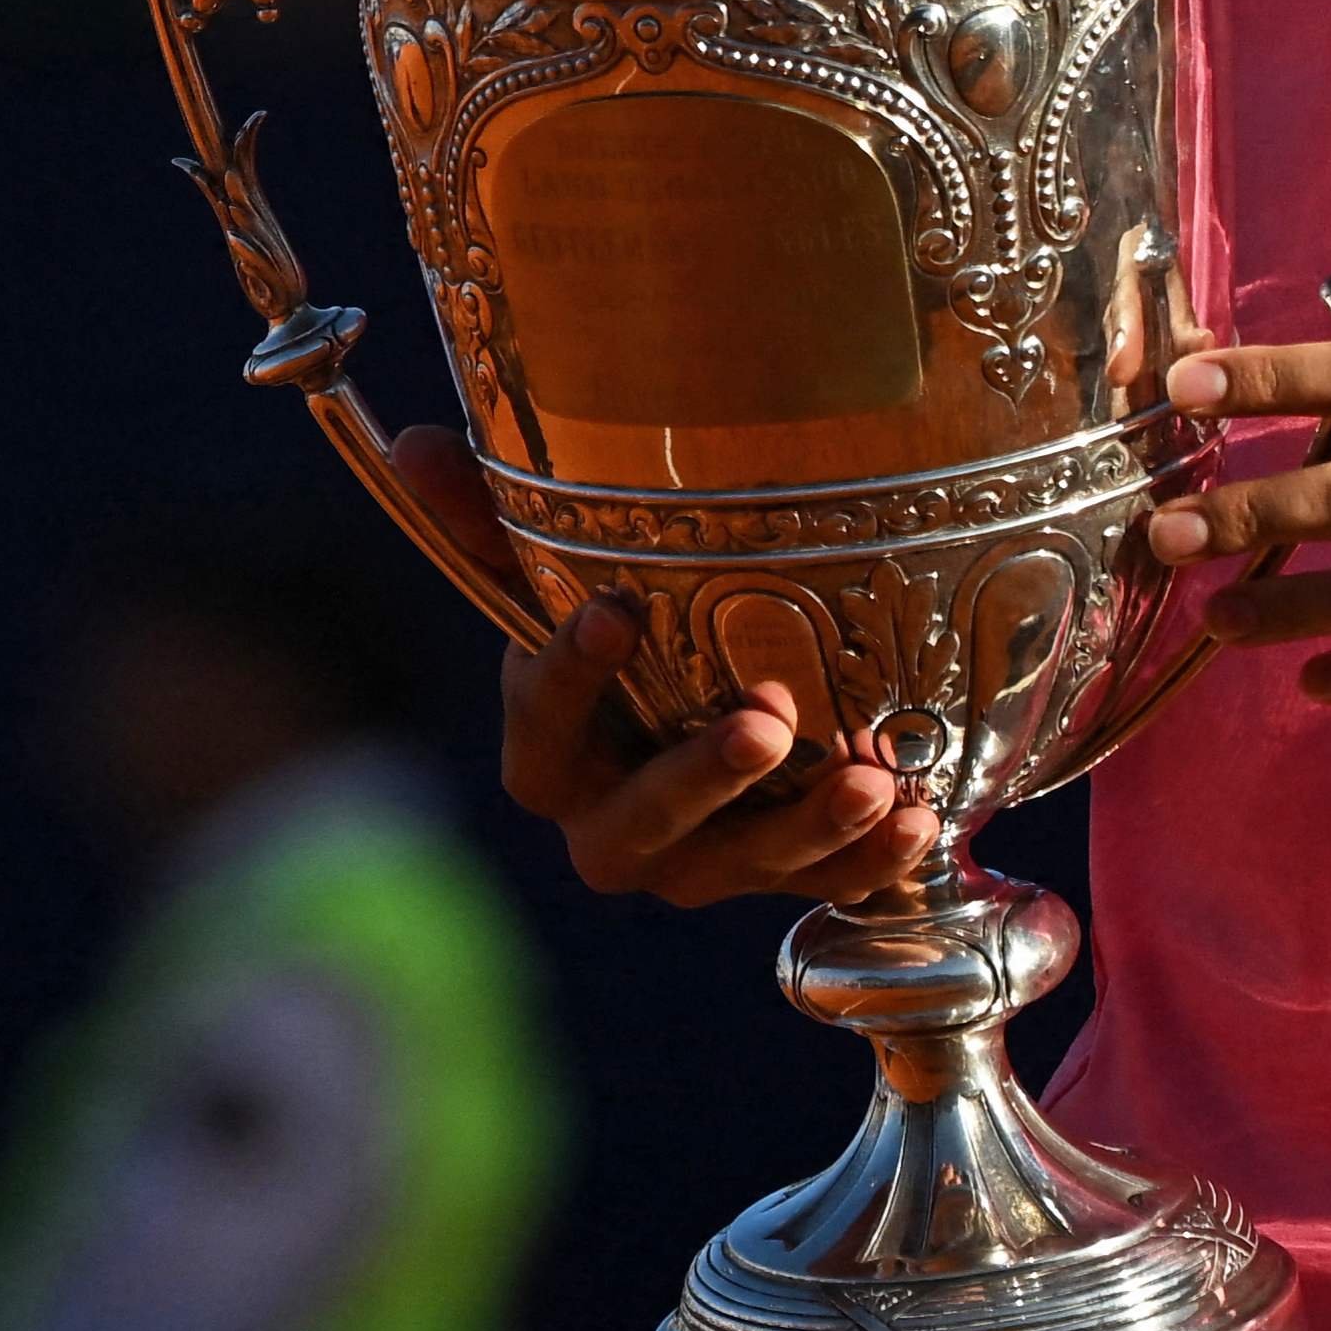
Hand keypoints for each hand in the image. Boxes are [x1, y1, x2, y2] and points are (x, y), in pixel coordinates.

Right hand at [390, 426, 939, 907]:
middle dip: (702, 779)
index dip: (569, 676)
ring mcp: (697, 865)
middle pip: (640, 823)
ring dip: (807, 827)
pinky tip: (919, 817)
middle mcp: (612, 825)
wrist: (704, 722)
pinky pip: (822, 889)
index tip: (613, 612)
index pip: (542, 724)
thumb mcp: (559, 581)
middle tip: (765, 721)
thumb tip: (412, 441)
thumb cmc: (624, 641)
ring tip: (868, 780)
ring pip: (741, 865)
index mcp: (551, 755)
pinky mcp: (776, 879)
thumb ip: (492, 522)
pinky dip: (871, 860)